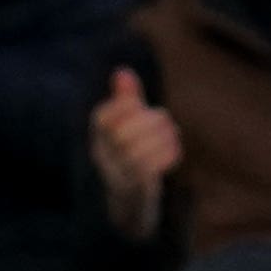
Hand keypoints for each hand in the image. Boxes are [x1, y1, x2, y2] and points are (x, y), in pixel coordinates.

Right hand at [91, 68, 180, 238]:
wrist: (131, 200)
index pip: (104, 116)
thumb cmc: (131, 152)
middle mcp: (102, 156)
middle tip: (164, 120)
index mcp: (97, 138)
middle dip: (151, 121)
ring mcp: (118, 174)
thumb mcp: (127, 124)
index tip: (139, 106)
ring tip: (171, 134)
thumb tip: (122, 71)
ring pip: (140, 150)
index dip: (126, 106)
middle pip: (125, 133)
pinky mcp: (138, 188)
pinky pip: (151, 168)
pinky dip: (168, 154)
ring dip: (164, 137)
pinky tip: (173, 150)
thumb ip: (126, 99)